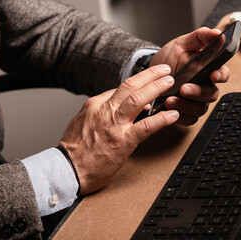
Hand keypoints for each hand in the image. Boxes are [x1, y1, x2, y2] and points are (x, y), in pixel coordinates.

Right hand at [58, 65, 178, 194]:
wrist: (68, 170)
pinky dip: (162, 119)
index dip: (139, 83)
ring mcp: (115, 125)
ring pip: (138, 99)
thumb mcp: (82, 122)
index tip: (150, 81)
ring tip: (169, 82)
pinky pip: (146, 126)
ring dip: (156, 88)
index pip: (120, 88)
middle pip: (130, 86)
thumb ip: (100, 111)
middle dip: (150, 75)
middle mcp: (105, 110)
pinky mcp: (123, 142)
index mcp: (95, 105)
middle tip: (164, 69)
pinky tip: (173, 115)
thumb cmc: (74, 150)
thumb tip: (121, 105)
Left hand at [150, 27, 230, 124]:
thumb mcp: (181, 44)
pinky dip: (180, 116)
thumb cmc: (169, 59)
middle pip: (211, 94)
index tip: (213, 74)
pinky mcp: (186, 113)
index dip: (221, 75)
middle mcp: (204, 87)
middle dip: (198, 93)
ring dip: (186, 106)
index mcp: (208, 69)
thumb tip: (216, 33)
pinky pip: (189, 120)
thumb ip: (199, 37)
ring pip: (200, 109)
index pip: (222, 73)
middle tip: (184, 88)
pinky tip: (170, 109)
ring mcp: (196, 101)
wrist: (150, 74)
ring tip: (170, 100)